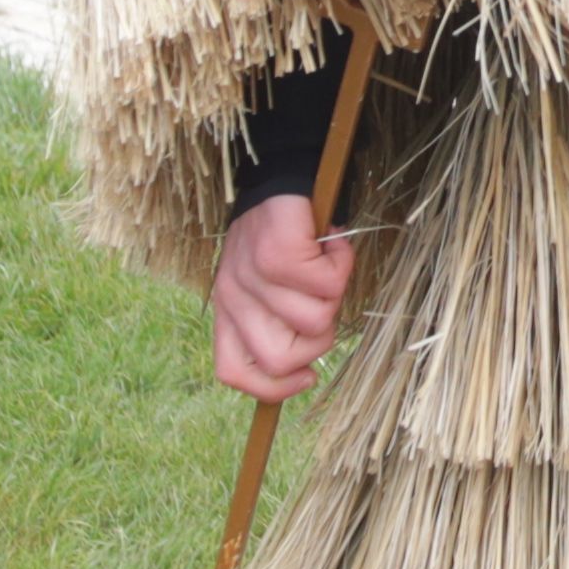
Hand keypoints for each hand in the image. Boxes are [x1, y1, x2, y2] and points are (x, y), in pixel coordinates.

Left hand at [210, 192, 356, 400]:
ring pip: (316, 321)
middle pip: (279, 359)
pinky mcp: (277, 256)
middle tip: (323, 306)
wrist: (279, 180)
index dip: (273, 388)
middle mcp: (233, 298)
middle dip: (317, 342)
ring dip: (334, 294)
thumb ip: (271, 324)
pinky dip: (341, 264)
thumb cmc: (278, 239)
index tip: (305, 376)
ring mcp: (253, 278)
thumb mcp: (262, 287)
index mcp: (227, 311)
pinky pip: (329, 285)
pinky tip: (331, 245)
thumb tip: (301, 369)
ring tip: (325, 267)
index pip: (233, 372)